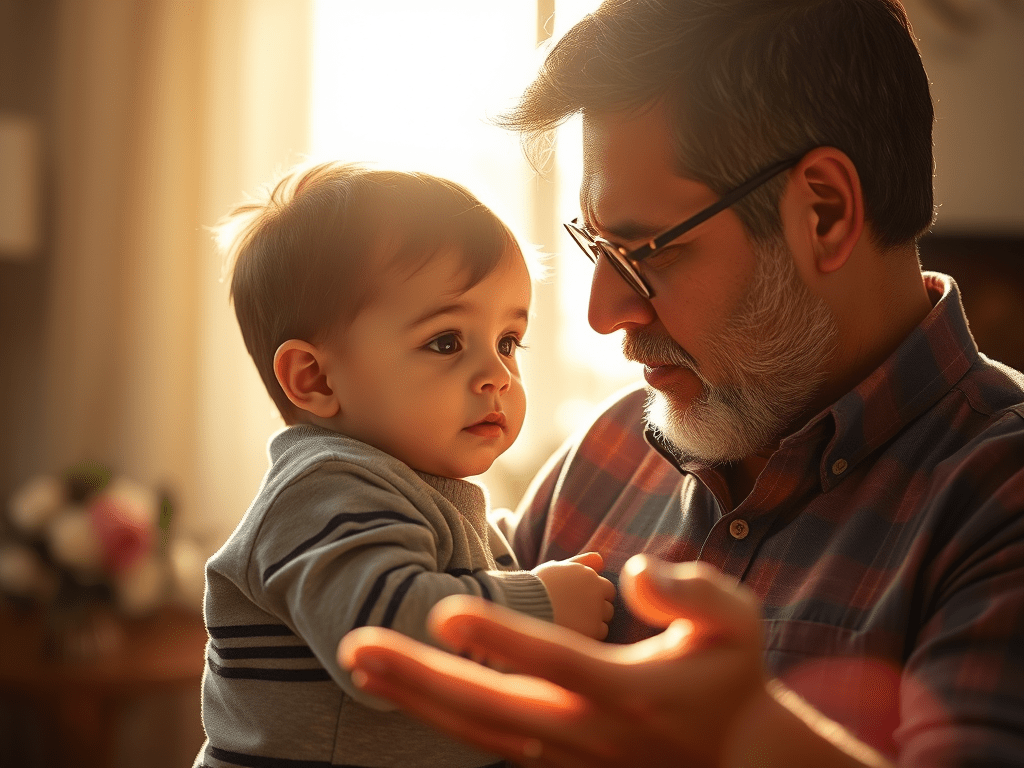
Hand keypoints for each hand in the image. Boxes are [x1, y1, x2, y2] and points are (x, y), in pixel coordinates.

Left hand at [339, 555, 767, 765]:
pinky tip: (399, 689)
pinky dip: (442, 720)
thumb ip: (691, 593)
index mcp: (630, 691)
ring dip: (417, 698)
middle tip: (358, 647)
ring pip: (479, 732)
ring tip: (361, 662)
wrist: (738, 762)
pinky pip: (490, 745)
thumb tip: (633, 573)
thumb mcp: (736, 624)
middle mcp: (589, 730)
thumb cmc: (731, 677)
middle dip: (423, 678)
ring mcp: (569, 755)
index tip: (447, 610)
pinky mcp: (558, 764)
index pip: (557, 663)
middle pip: (493, 708)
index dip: (503, 638)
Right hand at [531, 552, 615, 638]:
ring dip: (592, 625)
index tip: (577, 603)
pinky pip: (598, 635)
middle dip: (595, 612)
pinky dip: (588, 636)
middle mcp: (596, 591)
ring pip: (604, 622)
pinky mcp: (592, 630)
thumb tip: (600, 559)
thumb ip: (580, 563)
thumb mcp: (557, 568)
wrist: (522, 607)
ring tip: (570, 624)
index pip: (607, 589)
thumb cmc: (536, 588)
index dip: (594, 597)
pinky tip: (571, 633)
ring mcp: (595, 611)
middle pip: (608, 607)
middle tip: (572, 616)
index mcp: (589, 575)